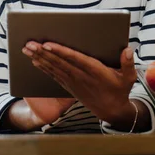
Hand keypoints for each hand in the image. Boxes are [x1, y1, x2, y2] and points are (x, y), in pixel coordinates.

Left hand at [22, 41, 136, 124]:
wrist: (111, 111)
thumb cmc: (119, 90)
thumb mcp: (128, 78)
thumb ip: (127, 63)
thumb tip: (128, 49)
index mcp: (94, 71)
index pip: (74, 59)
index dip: (60, 51)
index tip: (48, 44)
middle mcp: (80, 76)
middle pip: (58, 62)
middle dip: (42, 52)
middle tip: (29, 43)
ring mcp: (73, 82)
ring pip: (53, 68)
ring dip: (39, 58)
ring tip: (26, 49)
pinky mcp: (69, 86)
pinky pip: (54, 76)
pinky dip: (43, 68)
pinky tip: (34, 61)